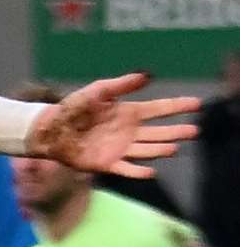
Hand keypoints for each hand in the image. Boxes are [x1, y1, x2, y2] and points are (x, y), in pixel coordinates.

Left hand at [27, 73, 199, 178]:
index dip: (177, 106)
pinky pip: (127, 169)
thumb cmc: (72, 108)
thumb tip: (147, 75)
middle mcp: (128, 132)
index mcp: (127, 113)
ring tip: (174, 147)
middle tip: (194, 130)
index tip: (197, 103)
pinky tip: (151, 171)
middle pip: (158, 132)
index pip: (158, 109)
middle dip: (176, 131)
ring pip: (147, 150)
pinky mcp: (107, 163)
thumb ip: (121, 85)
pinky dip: (139, 171)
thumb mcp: (96, 91)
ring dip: (160, 149)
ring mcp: (120, 149)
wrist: (50, 129)